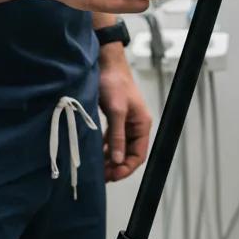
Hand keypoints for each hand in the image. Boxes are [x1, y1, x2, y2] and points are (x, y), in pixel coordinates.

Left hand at [99, 52, 151, 181]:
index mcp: (142, 124)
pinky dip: (105, 147)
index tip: (112, 176)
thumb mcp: (116, 111)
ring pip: (119, 147)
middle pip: (129, 153)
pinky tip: (96, 153)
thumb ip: (117, 136)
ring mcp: (125, 122)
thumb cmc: (114, 83)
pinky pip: (112, 139)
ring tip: (97, 168)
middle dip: (117, 166)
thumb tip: (117, 160)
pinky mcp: (115, 118)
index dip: (127, 168)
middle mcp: (136, 125)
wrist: (105, 63)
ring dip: (110, 158)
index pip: (139, 155)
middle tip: (102, 175)